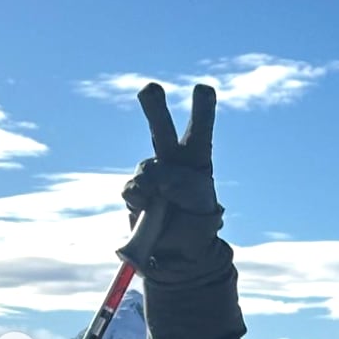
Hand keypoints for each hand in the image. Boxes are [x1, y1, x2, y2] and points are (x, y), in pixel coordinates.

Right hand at [121, 84, 224, 276]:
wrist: (180, 251)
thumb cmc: (198, 222)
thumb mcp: (197, 197)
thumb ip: (174, 179)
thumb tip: (147, 177)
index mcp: (195, 158)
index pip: (200, 130)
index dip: (202, 110)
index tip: (204, 88)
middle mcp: (171, 161)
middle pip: (161, 129)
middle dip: (154, 107)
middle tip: (150, 88)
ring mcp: (151, 177)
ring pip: (146, 168)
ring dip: (153, 185)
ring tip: (164, 203)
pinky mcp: (136, 194)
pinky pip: (134, 190)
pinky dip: (141, 200)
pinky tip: (150, 210)